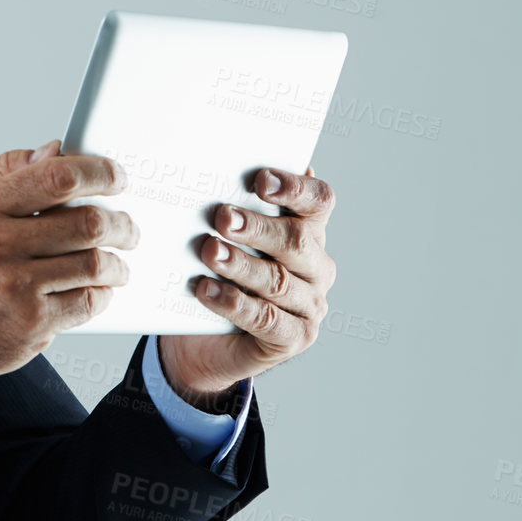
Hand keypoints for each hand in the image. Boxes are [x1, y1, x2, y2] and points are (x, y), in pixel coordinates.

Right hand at [0, 139, 138, 417]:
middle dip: (120, 223)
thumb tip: (54, 152)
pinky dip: (103, 294)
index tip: (116, 177)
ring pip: (95, 263)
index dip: (98, 173)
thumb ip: (3, 171)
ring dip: (117, 262)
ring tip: (117, 262)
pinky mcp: (31, 323)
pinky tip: (98, 289)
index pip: (56, 177)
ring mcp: (15, 287)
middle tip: (127, 227)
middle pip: (87, 222)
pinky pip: (88, 302)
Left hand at [157, 165, 337, 408]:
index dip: (294, 188)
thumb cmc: (218, 277)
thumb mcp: (226, 241)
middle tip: (223, 217)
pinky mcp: (295, 337)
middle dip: (258, 227)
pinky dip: (234, 302)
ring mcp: (310, 305)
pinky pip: (266, 318)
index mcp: (309, 232)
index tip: (260, 180)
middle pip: (296, 241)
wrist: (204, 341)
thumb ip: (232, 213)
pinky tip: (207, 290)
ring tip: (210, 252)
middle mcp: (317, 266)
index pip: (318, 202)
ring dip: (241, 265)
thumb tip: (212, 178)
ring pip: (278, 281)